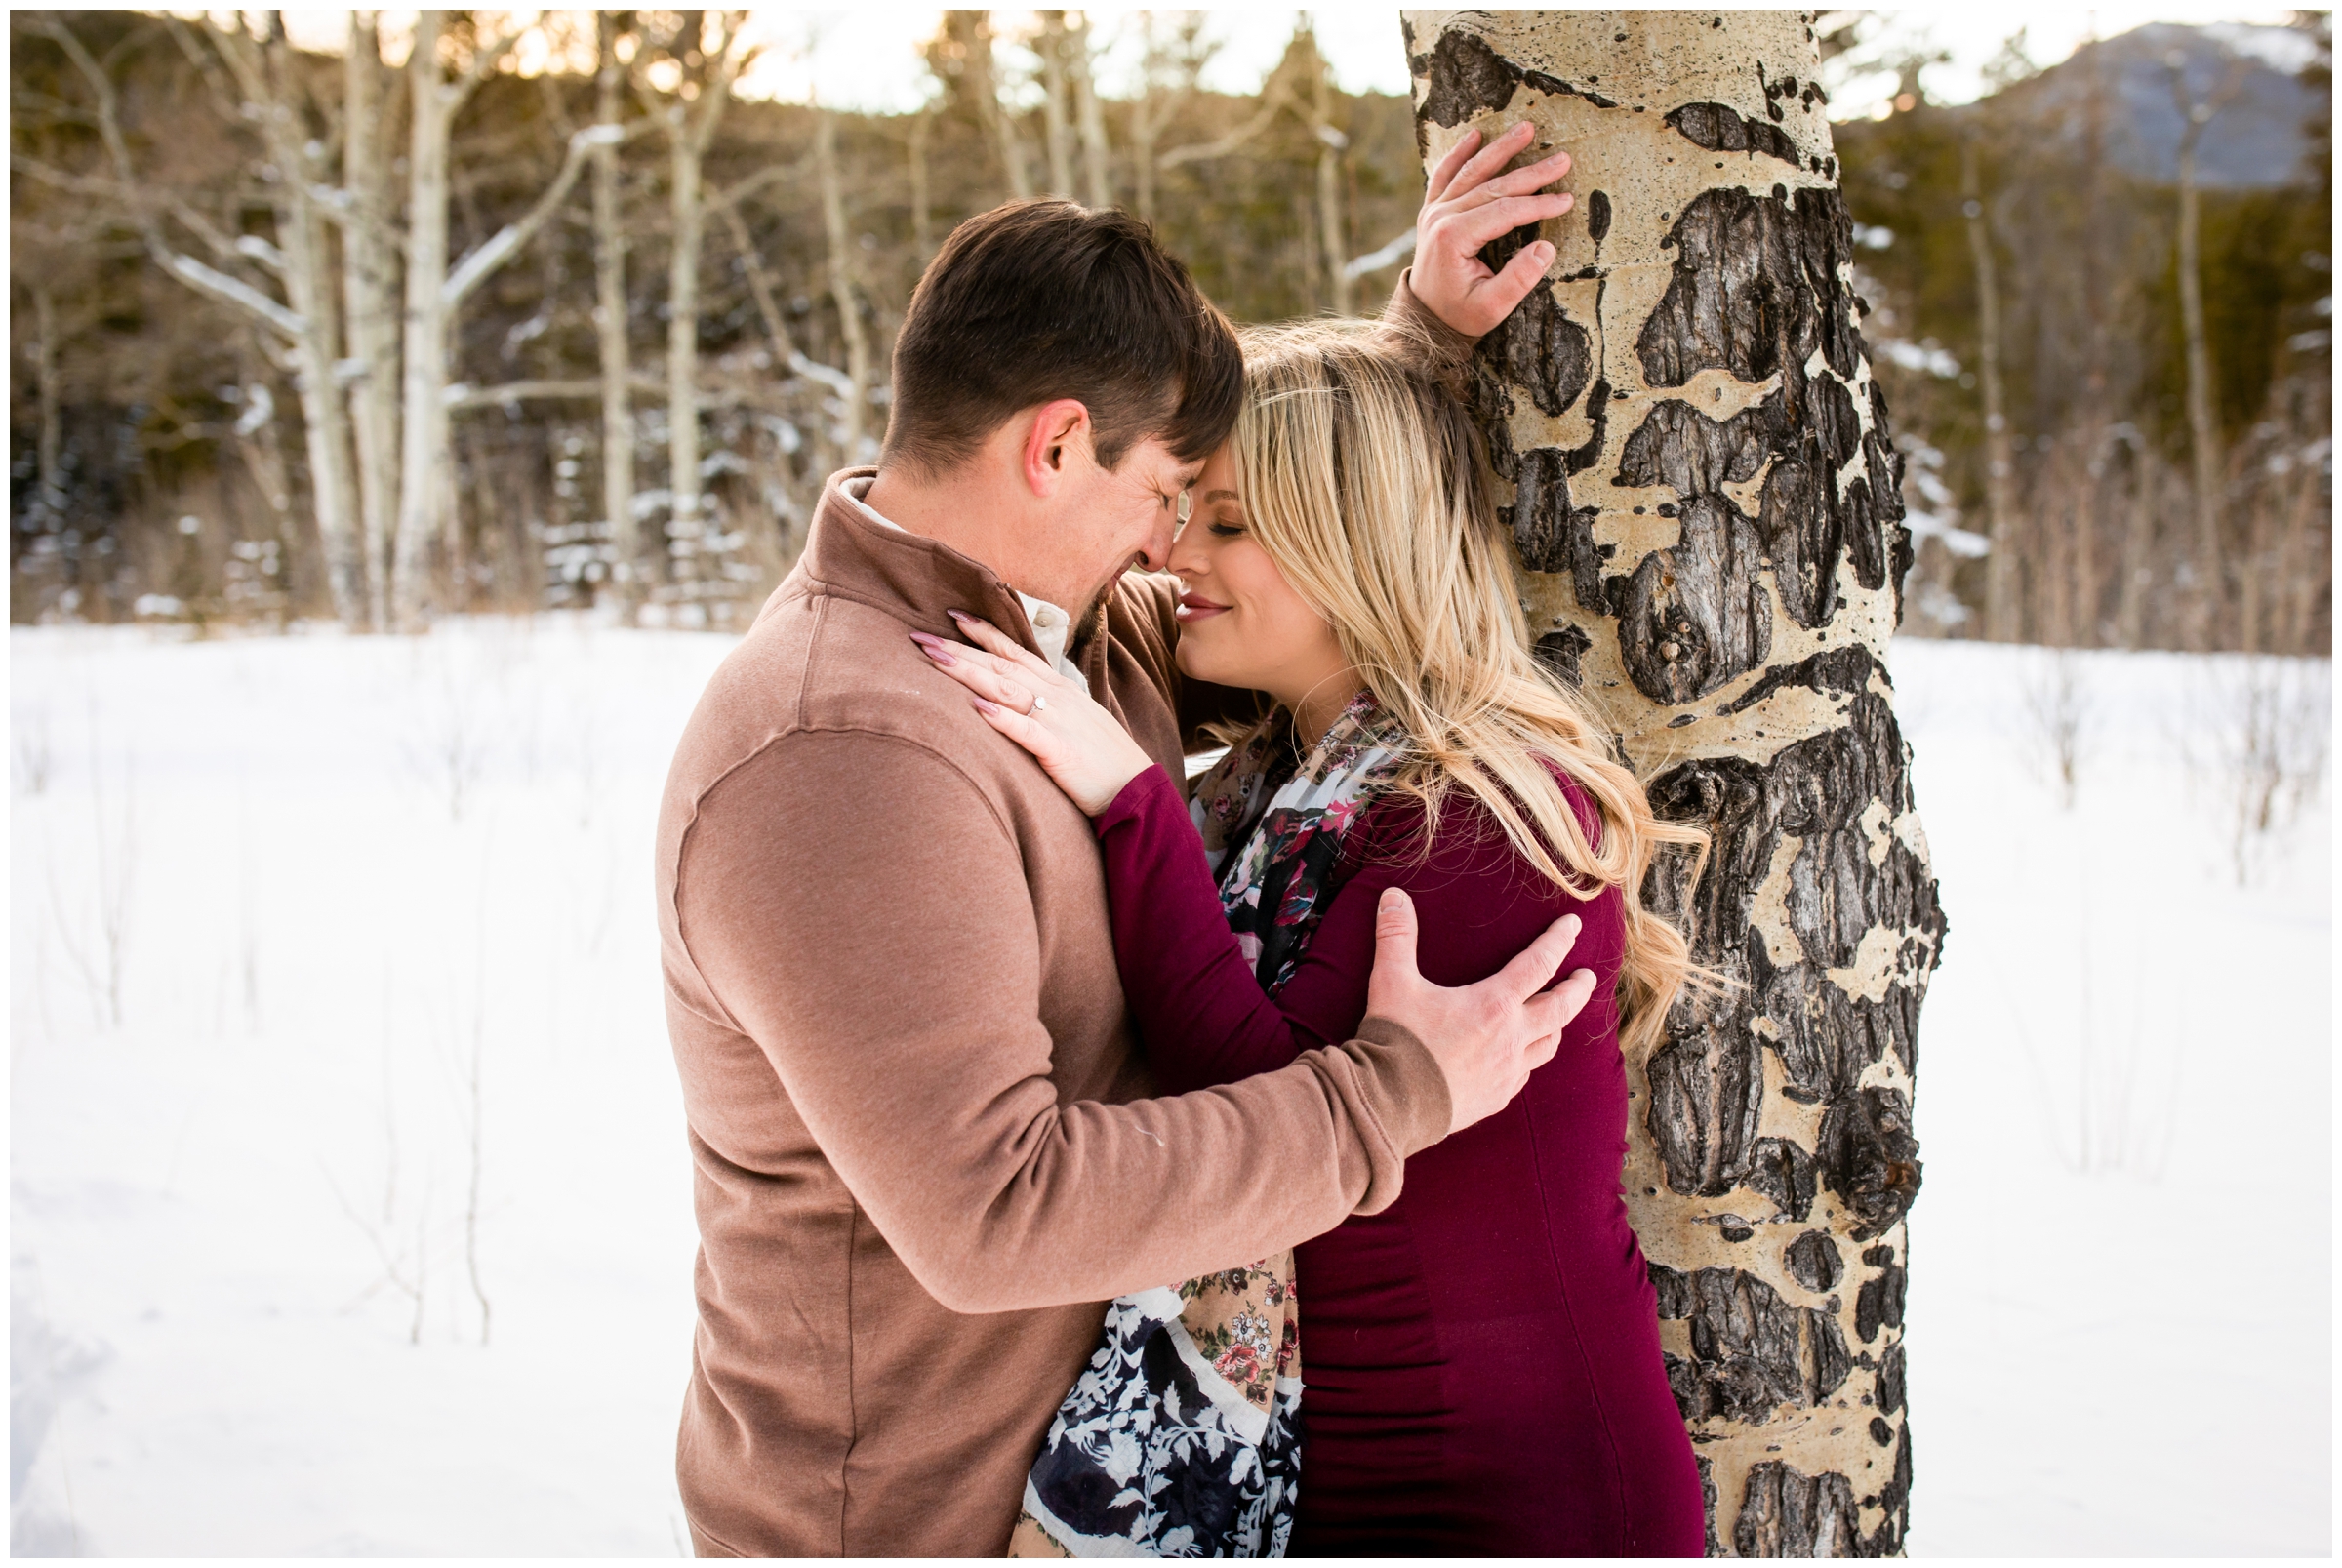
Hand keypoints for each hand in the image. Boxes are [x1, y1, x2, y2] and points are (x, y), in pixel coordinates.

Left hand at [913, 612, 1155, 815]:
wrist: (1138, 790)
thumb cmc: (1104, 761)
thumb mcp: (1076, 722)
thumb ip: (1048, 706)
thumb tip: (1016, 698)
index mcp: (1060, 689)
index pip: (1015, 653)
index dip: (983, 633)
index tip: (952, 615)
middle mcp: (1057, 698)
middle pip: (1001, 667)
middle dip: (959, 650)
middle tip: (920, 636)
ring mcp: (1059, 722)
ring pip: (1006, 690)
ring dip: (969, 673)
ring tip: (934, 660)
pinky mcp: (1060, 751)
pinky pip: (1027, 731)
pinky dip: (1002, 719)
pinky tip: (978, 707)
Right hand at [1365, 888, 1598, 1135]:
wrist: (1391, 1104)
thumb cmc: (1396, 1040)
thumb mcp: (1391, 982)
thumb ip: (1396, 936)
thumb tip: (1393, 896)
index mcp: (1494, 1004)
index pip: (1538, 964)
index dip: (1558, 940)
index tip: (1574, 925)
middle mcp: (1511, 1037)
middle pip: (1560, 1009)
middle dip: (1577, 989)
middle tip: (1587, 976)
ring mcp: (1507, 1072)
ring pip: (1549, 1045)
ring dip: (1557, 1025)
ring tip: (1558, 1016)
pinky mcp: (1496, 1098)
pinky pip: (1524, 1075)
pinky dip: (1529, 1059)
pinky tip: (1520, 1057)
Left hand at [1412, 121, 1575, 338]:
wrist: (1425, 318)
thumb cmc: (1461, 314)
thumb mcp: (1492, 307)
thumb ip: (1518, 280)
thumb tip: (1546, 249)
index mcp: (1455, 238)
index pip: (1505, 211)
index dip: (1538, 205)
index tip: (1566, 200)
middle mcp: (1442, 218)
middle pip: (1493, 186)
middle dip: (1531, 173)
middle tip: (1562, 159)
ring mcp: (1434, 211)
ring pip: (1471, 171)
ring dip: (1501, 149)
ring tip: (1527, 128)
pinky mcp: (1432, 210)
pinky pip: (1445, 174)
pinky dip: (1459, 153)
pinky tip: (1476, 134)